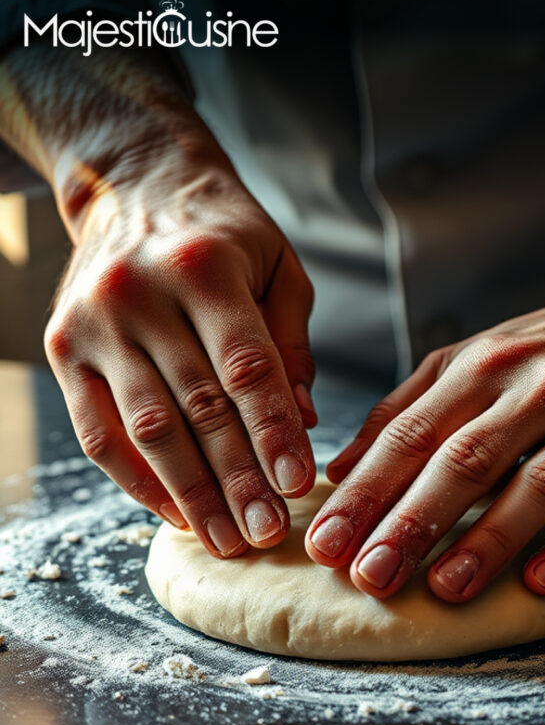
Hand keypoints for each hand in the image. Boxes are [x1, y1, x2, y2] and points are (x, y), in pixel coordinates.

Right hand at [45, 143, 315, 557]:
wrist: (132, 184)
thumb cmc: (222, 233)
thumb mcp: (276, 267)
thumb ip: (290, 344)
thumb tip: (301, 421)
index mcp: (203, 267)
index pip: (243, 367)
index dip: (272, 431)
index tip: (298, 485)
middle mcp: (139, 294)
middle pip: (196, 408)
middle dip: (237, 480)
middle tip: (268, 533)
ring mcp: (93, 324)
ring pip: (146, 430)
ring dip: (191, 494)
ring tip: (228, 540)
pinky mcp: (62, 348)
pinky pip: (98, 434)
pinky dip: (138, 482)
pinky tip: (177, 514)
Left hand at [306, 252, 544, 600]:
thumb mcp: (476, 359)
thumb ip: (407, 409)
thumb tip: (340, 469)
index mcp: (485, 368)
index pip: (412, 435)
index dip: (366, 491)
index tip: (326, 543)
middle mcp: (540, 389)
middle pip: (466, 460)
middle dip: (411, 522)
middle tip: (368, 576)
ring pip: (540, 482)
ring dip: (489, 538)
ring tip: (443, 589)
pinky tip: (538, 582)